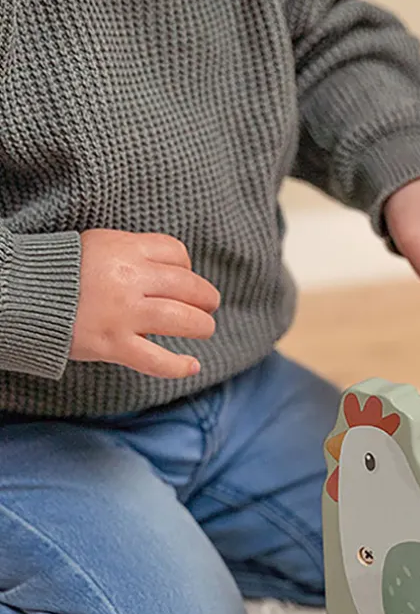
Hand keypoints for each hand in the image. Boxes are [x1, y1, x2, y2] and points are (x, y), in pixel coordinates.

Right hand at [70, 229, 219, 377]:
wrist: (17, 293)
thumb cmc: (59, 271)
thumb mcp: (96, 247)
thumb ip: (132, 255)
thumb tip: (175, 272)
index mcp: (124, 249)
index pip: (178, 255)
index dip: (187, 269)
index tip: (182, 280)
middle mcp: (128, 279)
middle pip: (189, 287)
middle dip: (206, 298)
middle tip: (208, 306)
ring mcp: (123, 314)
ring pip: (183, 320)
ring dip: (202, 326)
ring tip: (203, 329)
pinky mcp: (113, 344)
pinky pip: (158, 361)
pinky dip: (179, 366)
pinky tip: (192, 365)